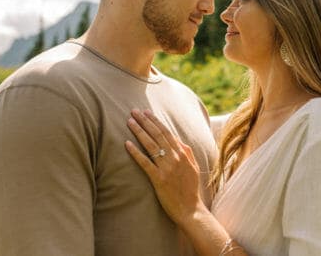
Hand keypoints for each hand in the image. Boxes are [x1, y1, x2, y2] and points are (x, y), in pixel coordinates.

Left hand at [125, 109, 204, 224]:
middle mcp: (175, 158)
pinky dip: (136, 152)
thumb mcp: (193, 167)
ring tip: (129, 122)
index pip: (167, 132)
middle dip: (145, 121)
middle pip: (157, 135)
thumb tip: (179, 140)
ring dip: (139, 132)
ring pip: (151, 145)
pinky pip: (145, 163)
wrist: (190, 209)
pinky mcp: (159, 179)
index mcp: (183, 153)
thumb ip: (187, 152)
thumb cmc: (190, 189)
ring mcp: (167, 168)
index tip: (146, 112)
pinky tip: (127, 144)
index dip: (155, 121)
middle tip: (134, 111)